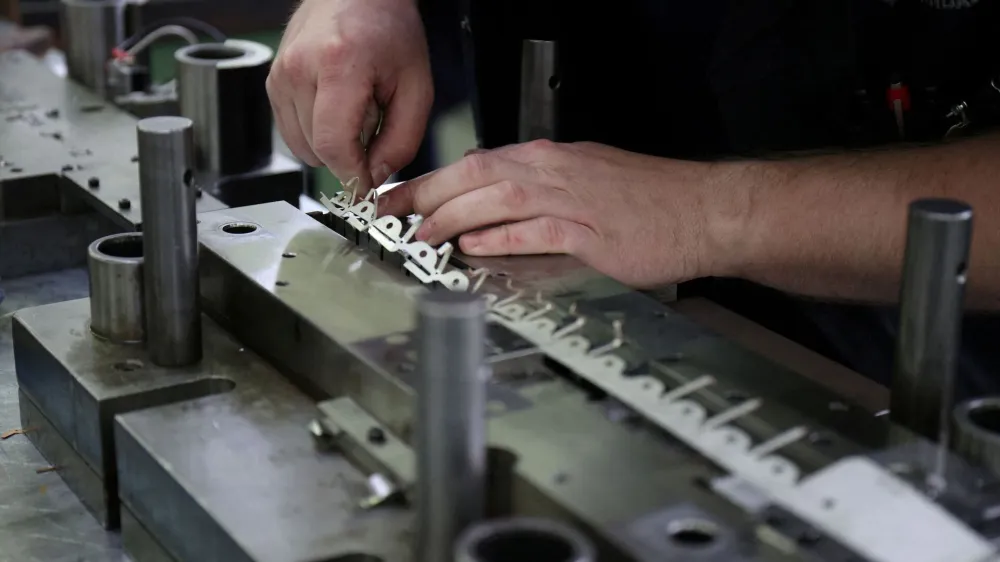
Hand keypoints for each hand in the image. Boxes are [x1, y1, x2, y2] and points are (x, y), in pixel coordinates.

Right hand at [267, 0, 432, 191]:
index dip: (352, 175)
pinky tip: (335, 107)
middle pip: (316, 150)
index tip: (366, 187)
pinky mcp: (272, 82)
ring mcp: (280, 74)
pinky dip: (315, 132)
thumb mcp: (417, 88)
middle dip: (348, 154)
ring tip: (353, 111)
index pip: (333, 145)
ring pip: (301, 147)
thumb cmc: (388, 29)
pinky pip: (291, 132)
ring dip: (331, 144)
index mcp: (339, 65)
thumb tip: (374, 176)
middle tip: (372, 125)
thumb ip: (401, 140)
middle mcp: (300, 68)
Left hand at [379, 141, 747, 287]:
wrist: (704, 209)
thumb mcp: (586, 181)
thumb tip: (492, 206)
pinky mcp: (594, 231)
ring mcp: (575, 199)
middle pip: (479, 173)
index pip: (479, 161)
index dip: (434, 180)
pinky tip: (478, 248)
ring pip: (501, 196)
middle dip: (430, 194)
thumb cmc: (650, 200)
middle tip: (396, 215)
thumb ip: (539, 193)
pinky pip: (540, 231)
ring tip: (426, 235)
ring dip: (458, 216)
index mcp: (553, 159)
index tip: (401, 197)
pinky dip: (505, 238)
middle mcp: (557, 170)